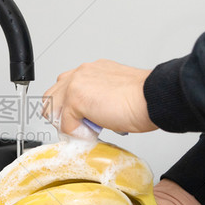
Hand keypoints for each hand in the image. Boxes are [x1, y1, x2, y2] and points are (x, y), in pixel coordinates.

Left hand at [42, 59, 156, 136]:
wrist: (152, 97)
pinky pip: (65, 124)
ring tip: (86, 131)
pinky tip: (93, 132)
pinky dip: (77, 134)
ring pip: (53, 110)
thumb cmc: (143, 99)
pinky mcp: (75, 98)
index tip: (79, 121)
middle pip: (52, 98)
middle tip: (80, 128)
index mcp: (91, 71)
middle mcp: (81, 73)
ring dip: (67, 124)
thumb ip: (96, 101)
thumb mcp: (114, 95)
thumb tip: (88, 119)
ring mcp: (76, 83)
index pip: (63, 89)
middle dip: (62, 117)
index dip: (68, 109)